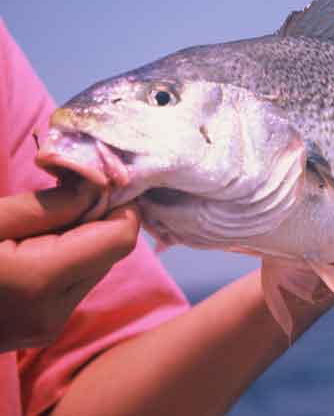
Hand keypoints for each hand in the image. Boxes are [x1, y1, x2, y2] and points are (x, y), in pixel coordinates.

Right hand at [0, 180, 139, 350]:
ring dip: (82, 239)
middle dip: (98, 218)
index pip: (120, 238)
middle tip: (67, 191)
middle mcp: (54, 313)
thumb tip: (101, 186)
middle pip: (110, 252)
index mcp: (41, 280)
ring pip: (94, 269)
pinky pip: (73, 286)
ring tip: (42, 219)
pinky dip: (67, 259)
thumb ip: (51, 205)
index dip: (120, 205)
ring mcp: (47, 328)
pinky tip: (35, 245)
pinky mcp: (39, 332)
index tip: (103, 180)